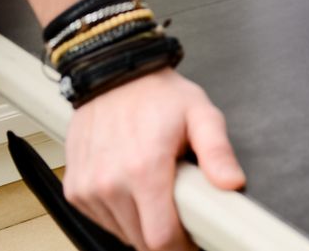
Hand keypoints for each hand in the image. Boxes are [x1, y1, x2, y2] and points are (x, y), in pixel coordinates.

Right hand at [63, 68, 245, 250]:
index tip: (194, 239)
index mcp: (144, 169)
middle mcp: (110, 183)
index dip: (182, 246)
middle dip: (165, 235)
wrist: (113, 74)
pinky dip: (120, 214)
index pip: (161, 238)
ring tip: (157, 192)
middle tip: (180, 210)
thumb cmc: (158, 94)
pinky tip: (133, 189)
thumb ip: (218, 152)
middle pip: (141, 241)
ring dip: (141, 225)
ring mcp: (88, 188)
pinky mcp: (75, 189)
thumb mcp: (201, 114)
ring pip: (121, 232)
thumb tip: (232, 183)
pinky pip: (101, 219)